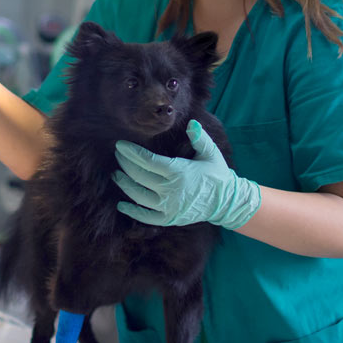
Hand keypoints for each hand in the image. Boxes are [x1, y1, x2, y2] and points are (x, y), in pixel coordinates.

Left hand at [112, 120, 260, 228]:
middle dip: (125, 164)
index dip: (131, 153)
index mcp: (179, 171)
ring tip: (117, 175)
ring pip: (138, 196)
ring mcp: (168, 207)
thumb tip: (191, 123)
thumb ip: (200, 138)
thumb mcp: (211, 153)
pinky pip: (145, 217)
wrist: (226, 202)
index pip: (148, 161)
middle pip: (139, 176)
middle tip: (117, 155)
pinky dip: (132, 211)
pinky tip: (122, 204)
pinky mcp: (169, 219)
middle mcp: (170, 190)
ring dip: (124, 184)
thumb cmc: (217, 174)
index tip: (120, 145)